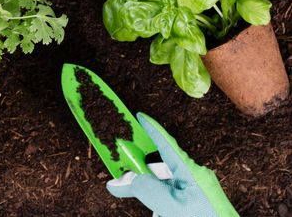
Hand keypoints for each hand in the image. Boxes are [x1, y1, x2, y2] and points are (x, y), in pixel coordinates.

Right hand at [106, 113, 238, 216]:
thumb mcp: (169, 205)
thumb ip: (145, 190)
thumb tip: (122, 181)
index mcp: (189, 170)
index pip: (165, 143)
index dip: (151, 129)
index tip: (140, 116)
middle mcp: (195, 176)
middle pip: (161, 168)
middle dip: (143, 177)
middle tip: (123, 184)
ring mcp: (198, 189)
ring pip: (167, 185)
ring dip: (155, 198)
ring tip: (155, 212)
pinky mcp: (200, 200)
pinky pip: (175, 196)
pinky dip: (164, 205)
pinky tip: (162, 215)